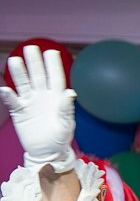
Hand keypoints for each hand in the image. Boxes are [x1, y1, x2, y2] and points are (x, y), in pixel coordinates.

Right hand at [1, 45, 77, 170]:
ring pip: (24, 84)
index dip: (53, 65)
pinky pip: (12, 101)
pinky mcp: (19, 112)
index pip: (55, 78)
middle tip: (30, 47)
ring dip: (19, 73)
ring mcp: (30, 103)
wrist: (47, 152)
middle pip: (38, 76)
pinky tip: (4, 89)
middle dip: (34, 62)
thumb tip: (70, 92)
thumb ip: (66, 108)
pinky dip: (8, 96)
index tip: (51, 51)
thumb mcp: (66, 125)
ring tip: (14, 60)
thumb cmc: (60, 138)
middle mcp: (43, 96)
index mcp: (57, 98)